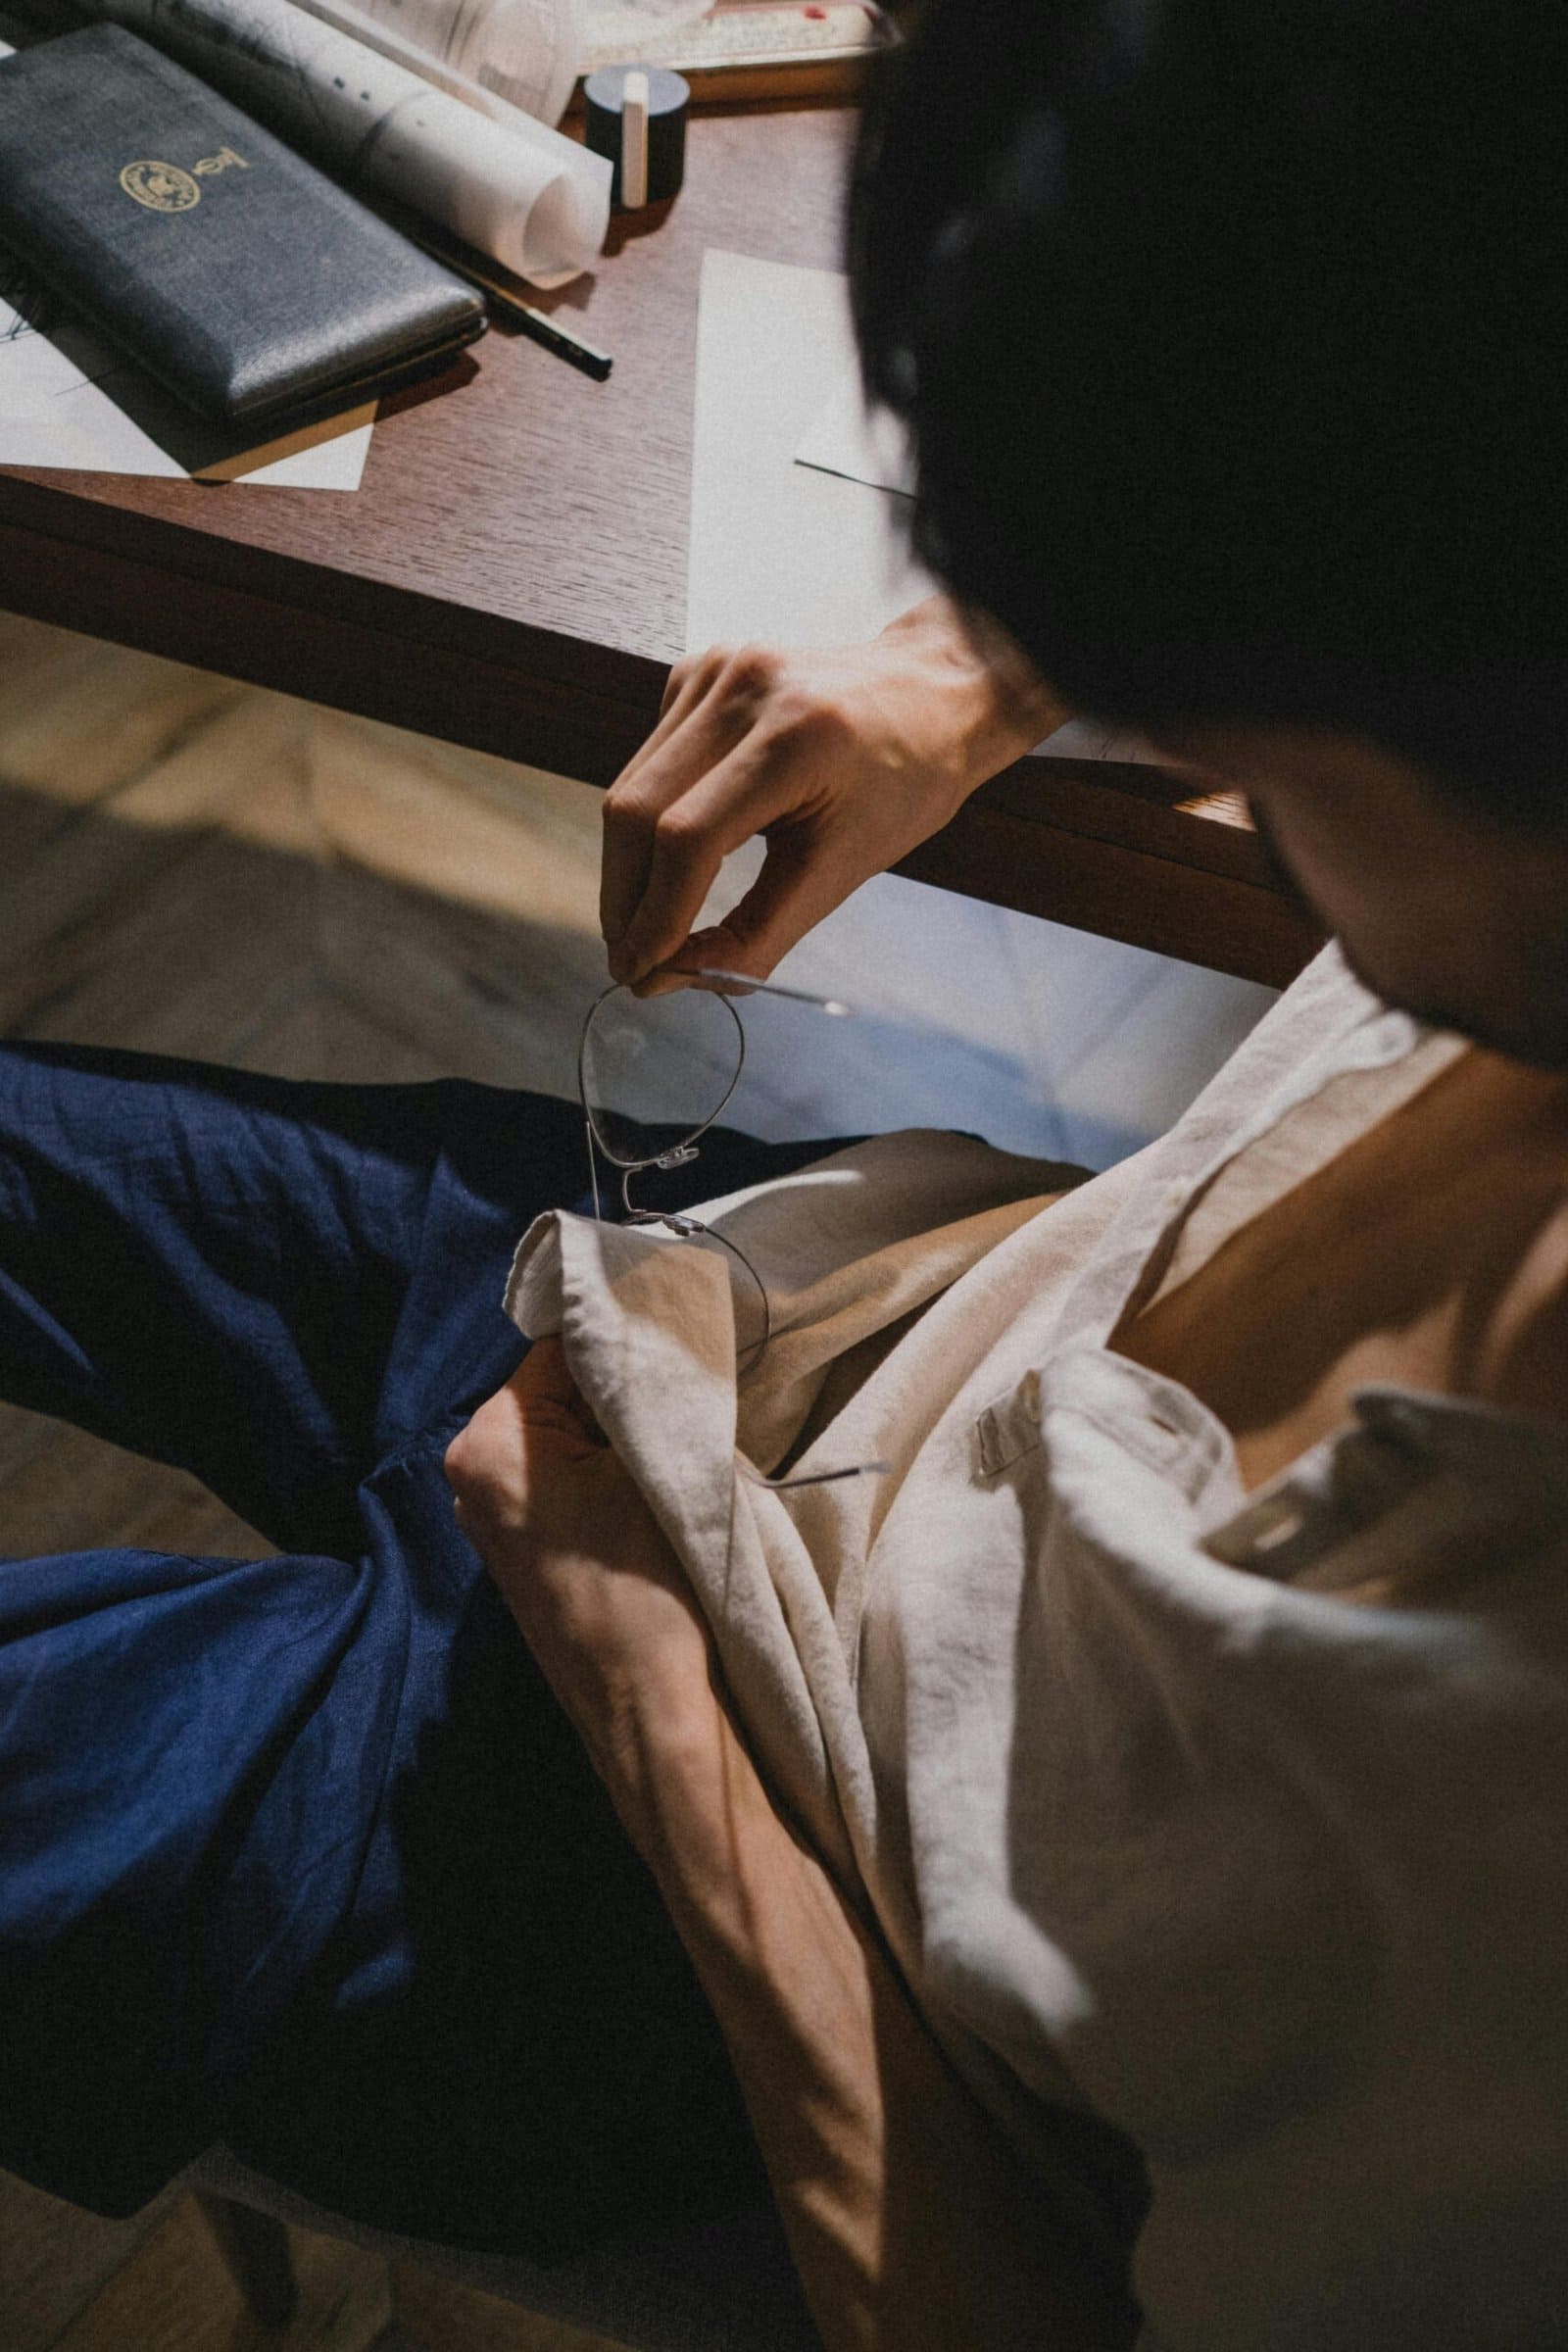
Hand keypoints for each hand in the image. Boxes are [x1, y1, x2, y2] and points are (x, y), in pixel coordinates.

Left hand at [444, 1339, 717, 1820]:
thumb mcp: (654, 1464)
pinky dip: (603, 1469)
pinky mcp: (520, 1551)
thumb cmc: (650, 1592)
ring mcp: (490, 1519)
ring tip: (672, 1437)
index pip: (559, 1346)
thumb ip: (637, 1390)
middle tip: (682, 1386)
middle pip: (555, 1391)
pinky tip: (650, 1481)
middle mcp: (470, 1476)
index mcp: (488, 1444)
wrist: (651, 1710)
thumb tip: (649, 1338)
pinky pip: (561, 1478)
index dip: (622, 1337)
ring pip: (563, 1435)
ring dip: (614, 1430)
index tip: (675, 1333)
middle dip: (616, 1386)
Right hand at [600, 596, 1066, 988]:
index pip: (688, 838)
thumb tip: (670, 978)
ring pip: (630, 789)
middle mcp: (742, 690)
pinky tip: (677, 851)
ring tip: (644, 925)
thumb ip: (756, 933)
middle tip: (631, 962)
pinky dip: (649, 822)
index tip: (641, 973)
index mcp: (794, 739)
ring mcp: (713, 671)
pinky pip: (648, 763)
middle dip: (625, 900)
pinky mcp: (697, 672)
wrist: (931, 693)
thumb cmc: (904, 781)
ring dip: (628, 869)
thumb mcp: (843, 870)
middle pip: (636, 812)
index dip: (654, 916)